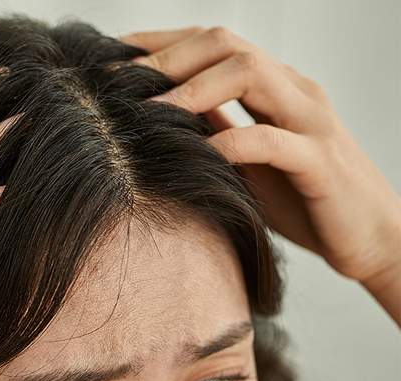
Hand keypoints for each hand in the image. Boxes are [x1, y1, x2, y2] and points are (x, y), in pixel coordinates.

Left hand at [119, 27, 400, 324]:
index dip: (160, 43)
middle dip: (169, 57)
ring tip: (149, 109)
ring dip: (193, 89)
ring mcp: (310, 122)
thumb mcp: (246, 159)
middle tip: (120, 80)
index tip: (110, 55)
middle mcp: (292, 91)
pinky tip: (199, 155)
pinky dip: (231, 143)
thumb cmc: (302, 198)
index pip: (212, 43)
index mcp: (273, 86)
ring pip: (251, 74)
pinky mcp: (322, 163)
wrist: (370, 238)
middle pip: (227, 45)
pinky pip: (273, 140)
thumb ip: (214, 131)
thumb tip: (154, 118)